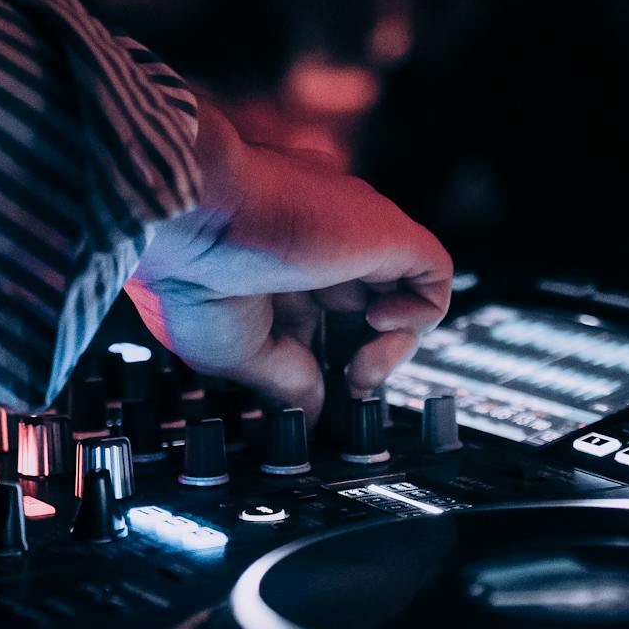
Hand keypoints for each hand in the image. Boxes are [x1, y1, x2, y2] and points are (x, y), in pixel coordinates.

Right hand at [130, 103, 451, 420]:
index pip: (324, 324)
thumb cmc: (193, 272)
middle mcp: (319, 251)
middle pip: (366, 316)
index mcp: (276, 272)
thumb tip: (312, 412)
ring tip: (359, 369)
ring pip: (406, 298)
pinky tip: (377, 323)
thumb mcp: (236, 352)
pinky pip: (436, 275)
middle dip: (362, 361)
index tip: (318, 396)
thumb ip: (285, 381)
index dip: (329, 365)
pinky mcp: (386, 233)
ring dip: (392, 349)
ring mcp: (355, 240)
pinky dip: (419, 315)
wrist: (196, 216)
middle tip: (344, 389)